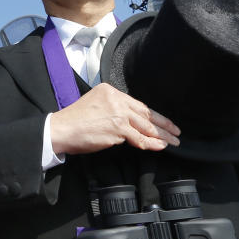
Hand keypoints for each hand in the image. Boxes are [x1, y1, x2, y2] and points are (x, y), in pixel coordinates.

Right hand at [49, 83, 180, 154]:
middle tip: (176, 131)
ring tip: (173, 142)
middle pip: (145, 113)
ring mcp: (118, 113)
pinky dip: (151, 143)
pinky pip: (139, 138)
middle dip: (163, 124)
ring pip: (146, 126)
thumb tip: (131, 122)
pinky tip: (159, 147)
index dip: (153, 115)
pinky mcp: (117, 128)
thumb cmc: (75, 121)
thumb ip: (113, 109)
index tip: (163, 122)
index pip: (137, 105)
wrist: (61, 129)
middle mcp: (116, 99)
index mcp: (111, 91)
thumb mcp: (95, 104)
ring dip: (161, 135)